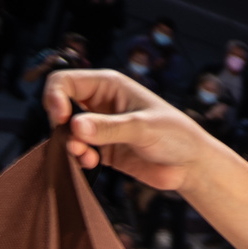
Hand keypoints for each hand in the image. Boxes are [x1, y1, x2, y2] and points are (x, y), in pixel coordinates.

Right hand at [46, 69, 217, 192]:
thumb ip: (110, 128)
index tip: (62, 119)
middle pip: (60, 107)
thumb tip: (76, 127)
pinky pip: (78, 152)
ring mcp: (100, 128)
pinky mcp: (102, 151)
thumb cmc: (176, 136)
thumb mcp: (143, 128)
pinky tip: (91, 163)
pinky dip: (78, 158)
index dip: (55, 97)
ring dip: (70, 145)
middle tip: (76, 144)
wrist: (192, 166)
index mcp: (108, 85)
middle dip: (62, 127)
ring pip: (67, 133)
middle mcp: (99, 104)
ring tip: (86, 156)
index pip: (64, 82)